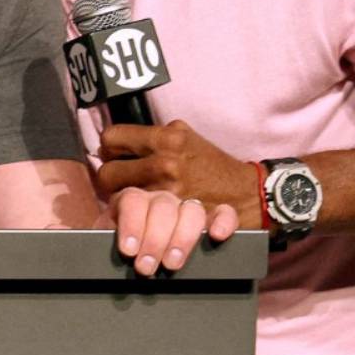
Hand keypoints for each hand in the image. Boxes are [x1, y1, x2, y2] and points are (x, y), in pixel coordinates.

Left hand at [96, 120, 262, 229]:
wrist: (248, 192)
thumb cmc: (211, 163)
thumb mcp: (184, 135)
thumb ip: (154, 136)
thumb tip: (118, 142)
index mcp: (165, 138)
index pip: (112, 138)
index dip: (110, 147)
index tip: (114, 154)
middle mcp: (164, 163)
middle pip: (107, 173)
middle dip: (110, 178)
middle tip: (118, 181)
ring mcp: (168, 192)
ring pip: (118, 199)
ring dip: (120, 200)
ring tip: (129, 199)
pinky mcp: (173, 216)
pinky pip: (139, 218)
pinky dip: (137, 219)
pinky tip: (142, 217)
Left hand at [107, 187, 236, 274]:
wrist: (135, 261)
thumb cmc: (119, 256)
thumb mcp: (104, 248)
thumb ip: (96, 245)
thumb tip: (81, 249)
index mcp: (130, 202)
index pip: (133, 200)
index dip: (132, 224)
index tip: (128, 251)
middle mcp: (159, 200)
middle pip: (162, 205)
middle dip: (155, 238)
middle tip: (146, 269)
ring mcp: (185, 209)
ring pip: (190, 209)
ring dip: (183, 237)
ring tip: (172, 265)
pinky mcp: (209, 222)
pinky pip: (223, 212)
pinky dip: (223, 220)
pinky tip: (216, 236)